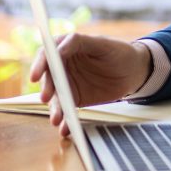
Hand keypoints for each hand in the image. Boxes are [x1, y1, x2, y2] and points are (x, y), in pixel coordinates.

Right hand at [28, 33, 151, 137]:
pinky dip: (65, 121)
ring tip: (57, 119)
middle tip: (46, 98)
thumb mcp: (102, 44)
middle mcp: (62, 68)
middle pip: (48, 79)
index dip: (39, 65)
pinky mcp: (74, 100)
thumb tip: (59, 48)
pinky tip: (66, 128)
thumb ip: (79, 42)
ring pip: (55, 98)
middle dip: (46, 89)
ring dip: (54, 109)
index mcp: (65, 49)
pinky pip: (66, 111)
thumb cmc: (119, 52)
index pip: (47, 56)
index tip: (35, 76)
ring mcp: (66, 85)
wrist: (134, 72)